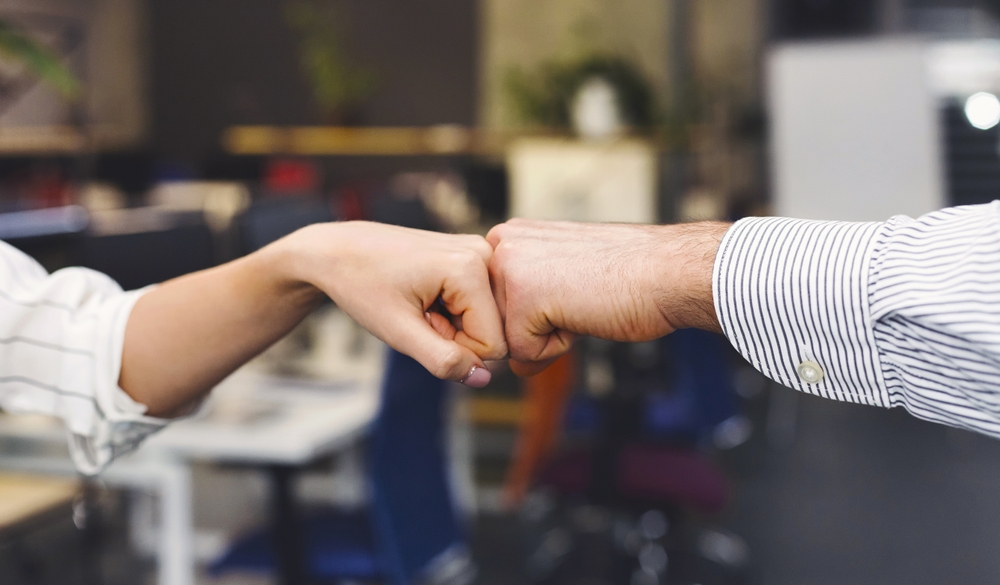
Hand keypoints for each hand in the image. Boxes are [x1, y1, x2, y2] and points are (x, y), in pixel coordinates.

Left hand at [286, 221, 506, 385]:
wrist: (338, 250)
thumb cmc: (362, 286)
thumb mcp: (399, 332)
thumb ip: (442, 360)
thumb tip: (482, 379)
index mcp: (470, 268)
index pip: (494, 344)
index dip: (455, 347)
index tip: (422, 323)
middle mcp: (484, 253)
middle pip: (495, 328)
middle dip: (458, 333)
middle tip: (421, 312)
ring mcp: (481, 250)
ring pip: (489, 317)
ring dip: (456, 322)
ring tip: (422, 302)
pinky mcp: (474, 253)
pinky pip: (481, 301)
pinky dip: (455, 307)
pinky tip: (428, 293)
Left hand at [486, 219, 727, 374]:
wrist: (667, 270)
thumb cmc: (626, 276)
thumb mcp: (561, 276)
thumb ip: (527, 300)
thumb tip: (512, 360)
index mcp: (509, 236)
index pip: (495, 306)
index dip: (537, 314)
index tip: (573, 289)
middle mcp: (500, 244)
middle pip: (496, 323)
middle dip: (539, 328)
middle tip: (579, 297)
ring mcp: (508, 267)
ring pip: (508, 339)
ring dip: (548, 337)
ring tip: (580, 302)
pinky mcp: (522, 297)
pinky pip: (524, 354)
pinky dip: (558, 348)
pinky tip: (583, 313)